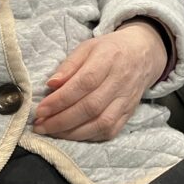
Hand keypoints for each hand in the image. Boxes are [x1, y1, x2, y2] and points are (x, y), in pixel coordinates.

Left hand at [33, 20, 167, 141]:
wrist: (143, 54)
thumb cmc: (110, 50)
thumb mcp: (88, 47)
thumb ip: (69, 65)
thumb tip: (51, 84)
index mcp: (109, 58)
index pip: (84, 83)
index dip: (60, 99)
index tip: (40, 110)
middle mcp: (121, 80)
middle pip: (91, 107)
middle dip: (61, 120)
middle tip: (40, 125)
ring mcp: (127, 99)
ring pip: (101, 123)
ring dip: (72, 132)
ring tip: (52, 131)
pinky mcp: (130, 112)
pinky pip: (110, 131)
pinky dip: (89, 137)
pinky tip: (72, 134)